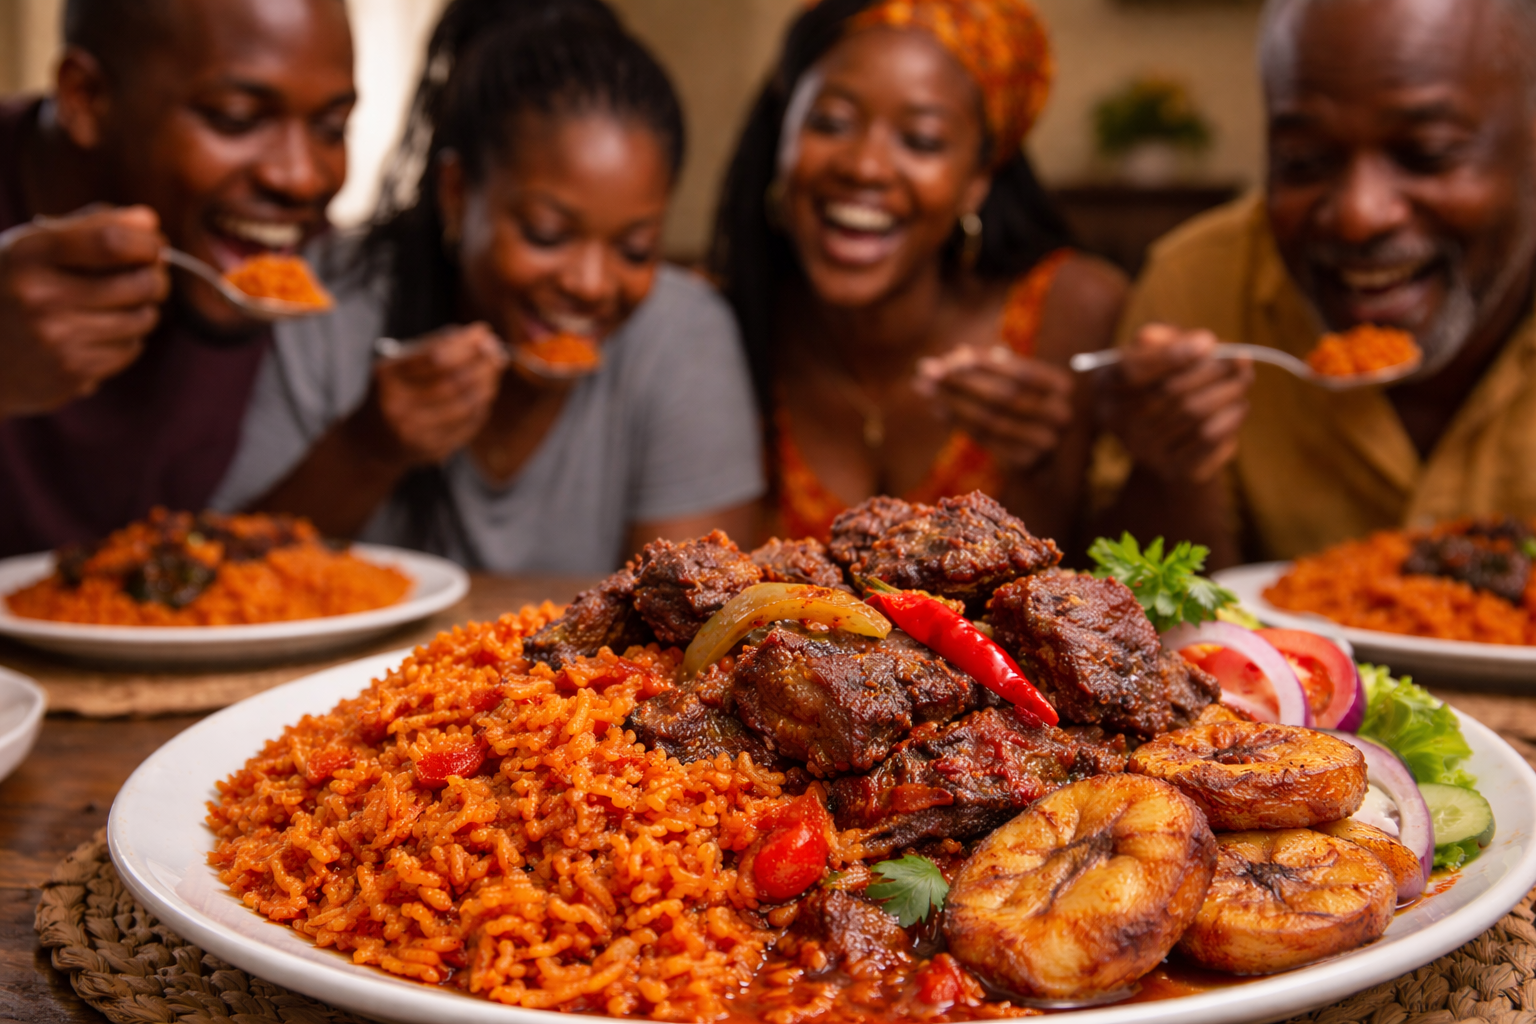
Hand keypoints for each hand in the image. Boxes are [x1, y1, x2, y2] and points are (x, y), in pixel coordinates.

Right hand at [0, 205, 168, 416]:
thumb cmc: (13, 288)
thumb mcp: (33, 247)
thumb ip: (90, 226)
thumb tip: (149, 221)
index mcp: (28, 254)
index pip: (111, 241)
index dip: (146, 242)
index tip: (153, 245)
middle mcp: (40, 296)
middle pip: (140, 283)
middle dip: (155, 278)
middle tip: (149, 277)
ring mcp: (56, 338)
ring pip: (142, 318)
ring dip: (142, 310)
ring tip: (120, 305)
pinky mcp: (71, 372)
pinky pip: (131, 349)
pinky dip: (127, 340)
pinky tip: (100, 334)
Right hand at [369, 322, 506, 465]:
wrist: (372, 440)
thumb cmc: (393, 392)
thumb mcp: (399, 365)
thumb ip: (434, 348)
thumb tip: (481, 336)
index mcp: (387, 377)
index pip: (434, 356)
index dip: (464, 344)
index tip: (484, 333)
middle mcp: (397, 406)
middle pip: (452, 382)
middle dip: (481, 365)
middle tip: (497, 353)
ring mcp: (413, 431)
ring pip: (464, 406)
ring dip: (486, 386)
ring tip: (494, 373)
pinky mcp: (429, 450)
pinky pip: (466, 427)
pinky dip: (480, 408)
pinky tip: (484, 396)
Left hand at [915, 346, 1073, 469]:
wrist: (1041, 459)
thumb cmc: (1023, 408)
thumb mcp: (1016, 382)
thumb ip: (992, 366)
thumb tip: (957, 353)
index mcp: (1061, 386)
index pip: (1019, 371)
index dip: (982, 363)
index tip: (947, 357)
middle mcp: (1060, 414)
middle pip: (1002, 395)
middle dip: (960, 381)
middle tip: (926, 371)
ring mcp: (1046, 442)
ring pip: (991, 418)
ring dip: (954, 402)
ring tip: (926, 389)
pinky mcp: (1027, 462)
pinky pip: (986, 439)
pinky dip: (960, 423)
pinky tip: (939, 410)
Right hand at [1098, 323, 1254, 483]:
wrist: (1168, 439)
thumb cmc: (1163, 378)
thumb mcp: (1158, 350)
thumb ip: (1170, 337)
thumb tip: (1203, 343)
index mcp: (1106, 385)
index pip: (1130, 371)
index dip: (1169, 356)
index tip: (1208, 341)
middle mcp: (1117, 421)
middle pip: (1168, 393)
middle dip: (1212, 370)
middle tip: (1241, 357)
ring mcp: (1143, 450)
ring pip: (1194, 415)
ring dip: (1228, 391)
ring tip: (1244, 377)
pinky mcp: (1172, 469)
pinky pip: (1208, 440)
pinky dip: (1231, 418)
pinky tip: (1239, 405)